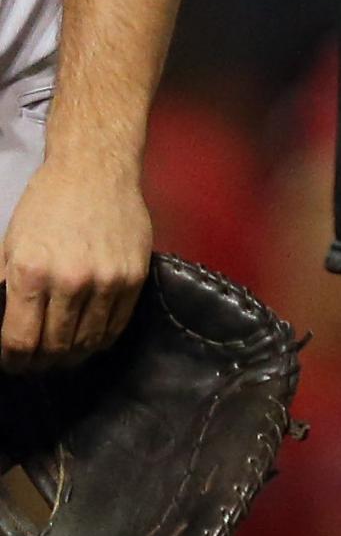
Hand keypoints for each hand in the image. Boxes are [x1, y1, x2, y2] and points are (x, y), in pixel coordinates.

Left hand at [0, 158, 151, 369]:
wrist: (96, 170)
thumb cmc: (47, 204)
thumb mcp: (9, 245)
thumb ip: (3, 287)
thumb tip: (3, 328)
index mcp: (31, 272)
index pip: (20, 341)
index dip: (13, 362)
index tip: (12, 364)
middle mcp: (70, 280)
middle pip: (54, 348)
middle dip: (40, 363)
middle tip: (35, 364)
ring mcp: (107, 280)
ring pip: (87, 342)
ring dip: (71, 357)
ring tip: (61, 355)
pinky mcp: (134, 277)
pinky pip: (116, 325)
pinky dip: (100, 340)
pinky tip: (88, 338)